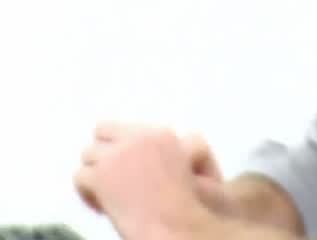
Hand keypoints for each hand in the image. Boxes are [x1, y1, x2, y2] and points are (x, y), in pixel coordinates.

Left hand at [74, 123, 221, 238]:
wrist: (176, 225)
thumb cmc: (188, 204)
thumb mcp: (200, 162)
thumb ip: (184, 145)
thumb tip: (176, 139)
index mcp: (161, 135)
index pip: (127, 127)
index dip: (123, 145)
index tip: (130, 163)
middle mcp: (138, 140)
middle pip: (102, 129)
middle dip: (105, 151)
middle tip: (112, 174)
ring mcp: (117, 157)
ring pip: (88, 154)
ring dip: (96, 171)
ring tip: (108, 192)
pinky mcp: (100, 177)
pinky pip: (80, 177)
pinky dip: (88, 193)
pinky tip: (103, 206)